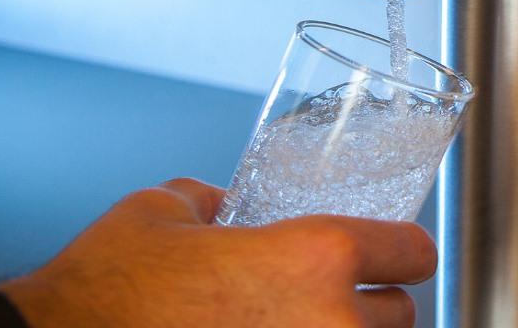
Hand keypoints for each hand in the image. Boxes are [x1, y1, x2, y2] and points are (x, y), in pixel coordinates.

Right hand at [0, 178, 435, 327]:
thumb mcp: (159, 213)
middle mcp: (329, 326)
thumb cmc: (105, 294)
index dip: (400, 250)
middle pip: (398, 318)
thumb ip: (208, 202)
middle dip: (368, 308)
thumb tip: (218, 206)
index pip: (412, 253)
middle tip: (326, 303)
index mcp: (316, 258)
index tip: (393, 256)